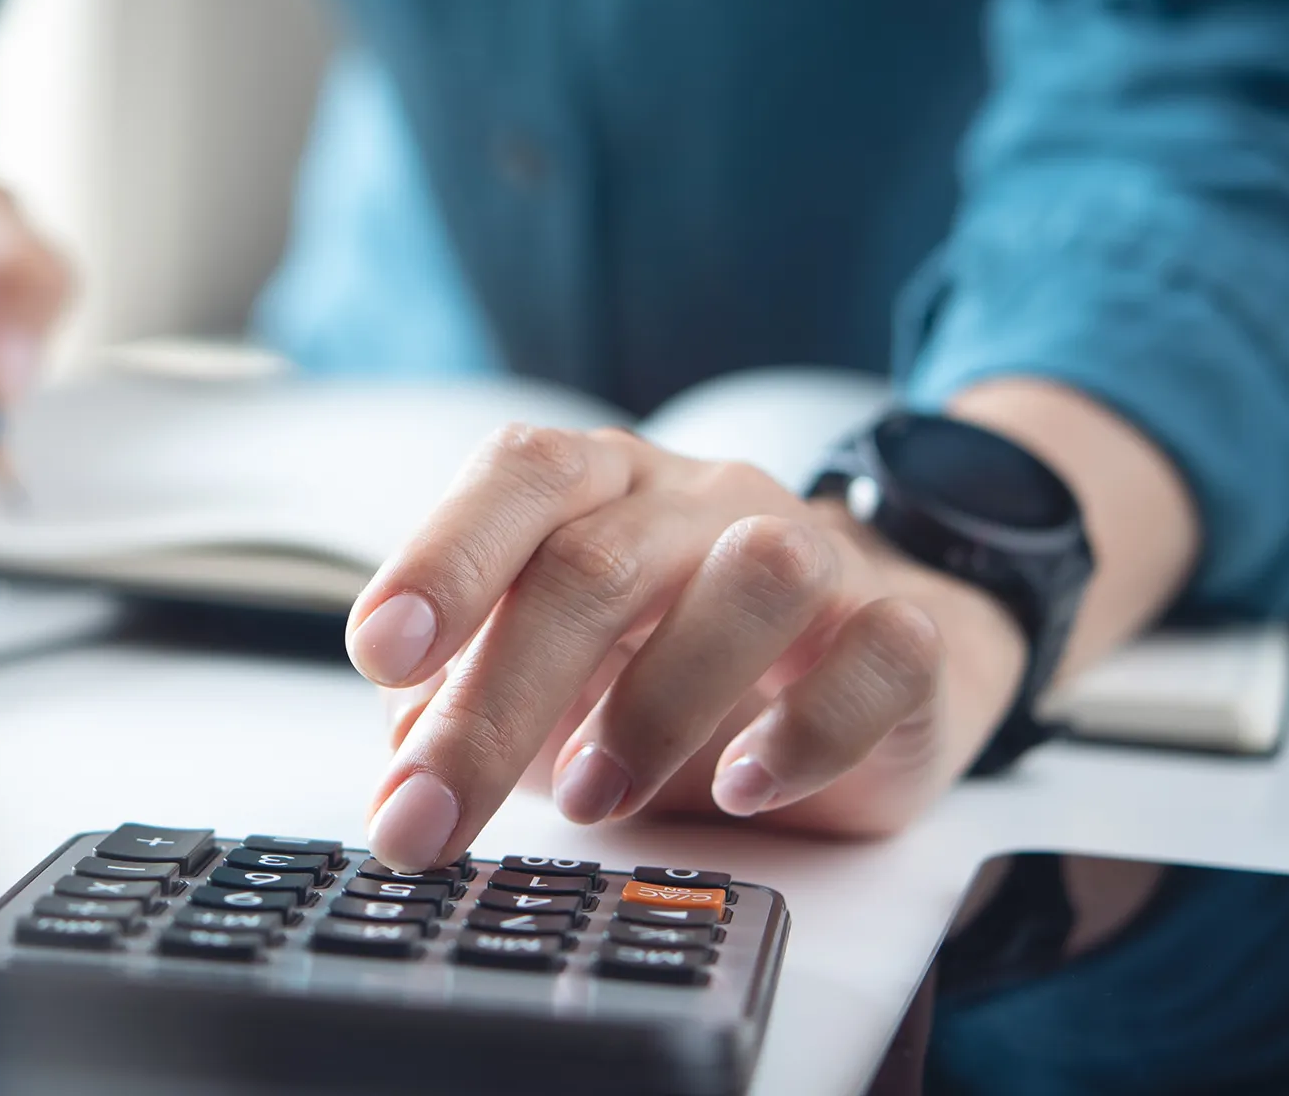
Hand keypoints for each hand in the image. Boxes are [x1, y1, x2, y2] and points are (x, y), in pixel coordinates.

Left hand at [349, 425, 1028, 869]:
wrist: (865, 654)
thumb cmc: (670, 657)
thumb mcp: (546, 671)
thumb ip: (462, 691)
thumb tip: (402, 754)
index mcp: (597, 487)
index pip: (517, 478)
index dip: (444, 558)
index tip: (382, 651)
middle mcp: (699, 501)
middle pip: (596, 564)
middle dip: (498, 702)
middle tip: (433, 811)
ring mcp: (817, 554)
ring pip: (754, 576)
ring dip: (657, 700)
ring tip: (592, 796)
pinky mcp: (907, 633)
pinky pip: (880, 654)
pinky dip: (808, 730)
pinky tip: (744, 787)